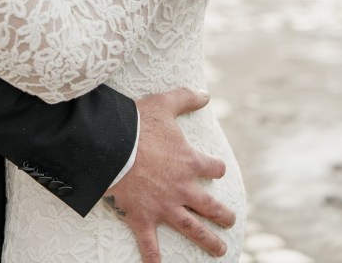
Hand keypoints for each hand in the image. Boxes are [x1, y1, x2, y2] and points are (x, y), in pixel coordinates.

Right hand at [104, 88, 234, 261]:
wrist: (110, 144)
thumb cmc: (137, 122)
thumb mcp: (164, 103)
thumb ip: (186, 98)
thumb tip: (206, 94)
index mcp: (189, 161)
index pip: (213, 168)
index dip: (215, 168)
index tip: (215, 170)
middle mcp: (182, 188)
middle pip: (210, 205)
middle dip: (222, 214)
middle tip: (230, 220)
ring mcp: (164, 206)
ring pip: (191, 227)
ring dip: (207, 241)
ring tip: (220, 251)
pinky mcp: (143, 217)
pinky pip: (150, 243)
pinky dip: (153, 258)